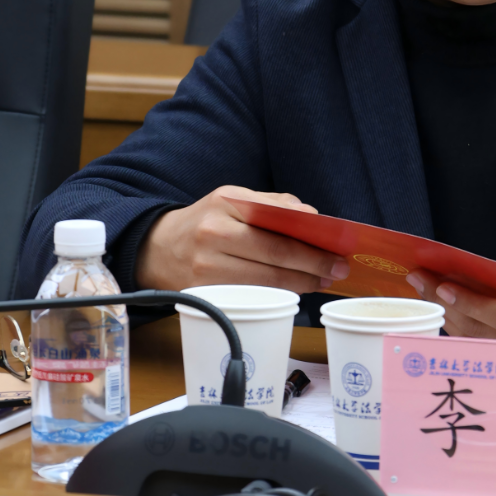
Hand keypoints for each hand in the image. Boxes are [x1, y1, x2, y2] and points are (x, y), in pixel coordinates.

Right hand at [135, 185, 349, 293]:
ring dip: (299, 283)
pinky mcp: (204, 294)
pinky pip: (250, 296)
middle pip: (273, 254)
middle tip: (337, 269)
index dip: (308, 237)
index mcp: (225, 202)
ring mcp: (206, 267)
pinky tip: (293, 290)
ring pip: (265, 280)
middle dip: (312, 264)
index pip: (274, 221)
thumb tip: (312, 216)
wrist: (158, 248)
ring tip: (321, 281)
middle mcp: (213, 233)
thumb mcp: (233, 200)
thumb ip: (272, 204)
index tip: (336, 245)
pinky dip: (276, 294)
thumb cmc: (206, 221)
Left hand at [405, 227, 495, 347]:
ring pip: (481, 342)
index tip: (446, 286)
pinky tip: (446, 307)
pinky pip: (490, 345)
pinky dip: (464, 327)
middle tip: (418, 280)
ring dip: (450, 317)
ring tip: (425, 288)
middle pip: (482, 331)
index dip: (472, 305)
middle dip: (447, 307)